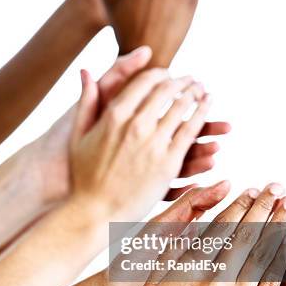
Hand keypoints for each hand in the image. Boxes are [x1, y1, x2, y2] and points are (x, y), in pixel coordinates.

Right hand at [30, 47, 229, 204]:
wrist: (96, 212)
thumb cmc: (83, 176)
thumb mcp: (77, 135)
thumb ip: (86, 102)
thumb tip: (86, 72)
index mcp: (114, 115)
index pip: (144, 82)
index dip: (160, 74)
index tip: (168, 74)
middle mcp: (136, 125)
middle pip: (167, 91)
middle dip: (182, 81)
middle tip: (191, 79)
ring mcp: (154, 144)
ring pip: (182, 108)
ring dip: (195, 94)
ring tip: (202, 91)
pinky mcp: (169, 163)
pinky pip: (190, 132)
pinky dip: (202, 116)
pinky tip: (207, 109)